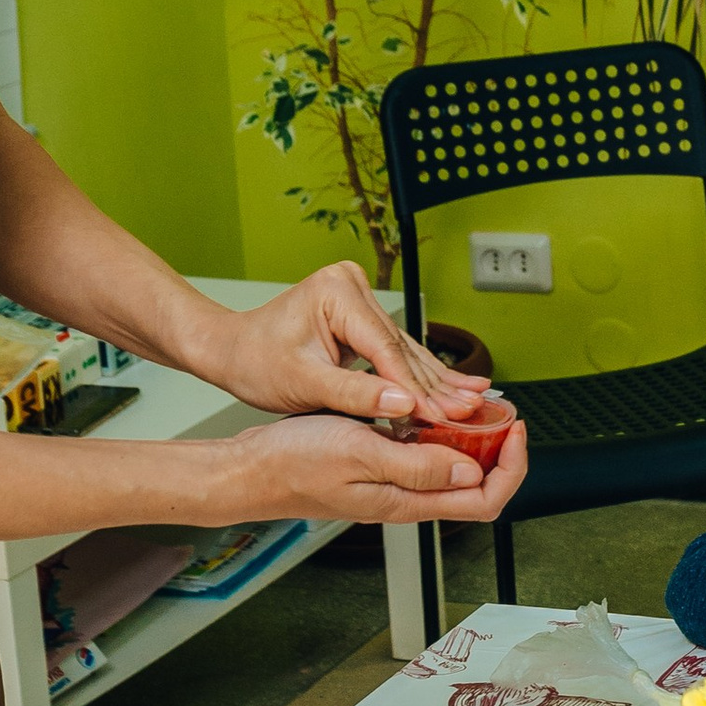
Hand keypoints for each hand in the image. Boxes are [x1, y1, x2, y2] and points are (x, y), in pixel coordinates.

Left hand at [197, 265, 484, 423]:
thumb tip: (403, 405)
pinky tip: (453, 388)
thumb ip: (356, 394)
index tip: (439, 417)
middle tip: (469, 414)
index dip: (414, 388)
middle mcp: (352, 287)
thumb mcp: (303, 384)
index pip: (385, 349)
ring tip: (474, 403)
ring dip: (434, 382)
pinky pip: (394, 351)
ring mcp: (359, 299)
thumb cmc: (255, 361)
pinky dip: (417, 376)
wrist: (231, 350)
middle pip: (401, 347)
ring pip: (404, 350)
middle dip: (433, 386)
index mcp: (337, 293)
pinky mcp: (361, 316)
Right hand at [219, 411, 528, 532]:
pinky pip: (423, 455)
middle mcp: (406, 498)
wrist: (250, 467)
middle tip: (503, 414)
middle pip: (476, 486)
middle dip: (500, 451)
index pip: (485, 500)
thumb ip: (418, 466)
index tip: (514, 430)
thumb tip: (470, 471)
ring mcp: (392, 483)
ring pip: (451, 469)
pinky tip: (433, 409)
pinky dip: (439, 433)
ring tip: (477, 407)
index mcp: (408, 501)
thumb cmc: (293, 464)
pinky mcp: (378, 467)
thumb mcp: (362, 454)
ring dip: (472, 440)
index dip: (510, 467)